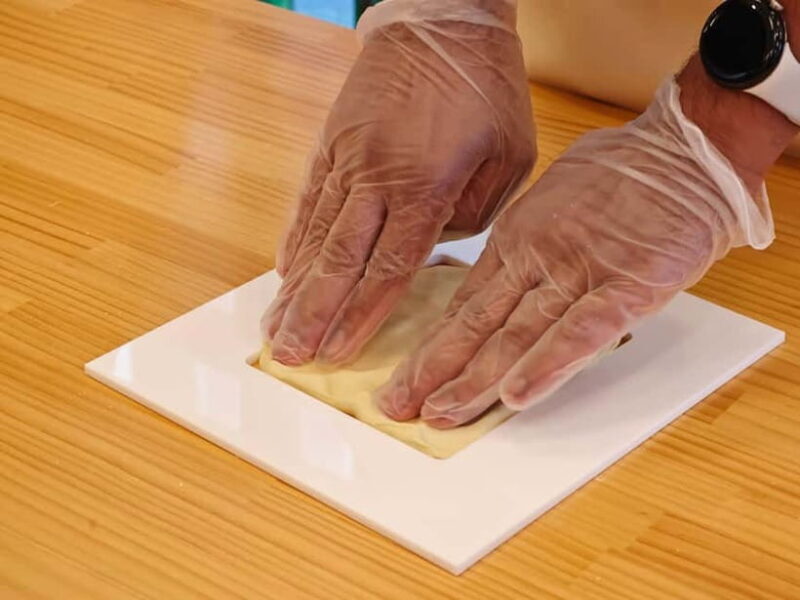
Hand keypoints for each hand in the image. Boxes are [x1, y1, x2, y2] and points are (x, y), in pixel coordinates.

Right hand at [262, 0, 535, 365]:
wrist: (444, 21)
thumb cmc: (487, 90)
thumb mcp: (508, 159)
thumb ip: (470, 217)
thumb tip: (430, 250)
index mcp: (427, 185)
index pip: (389, 267)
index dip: (361, 315)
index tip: (337, 351)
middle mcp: (377, 176)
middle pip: (340, 260)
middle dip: (312, 314)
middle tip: (288, 356)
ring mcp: (347, 158)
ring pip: (315, 235)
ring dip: (294, 287)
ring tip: (274, 327)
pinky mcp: (331, 141)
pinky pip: (307, 199)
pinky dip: (294, 239)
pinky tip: (284, 272)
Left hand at [375, 77, 774, 427]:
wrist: (687, 152)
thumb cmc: (624, 172)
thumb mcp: (552, 199)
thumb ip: (525, 241)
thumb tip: (503, 275)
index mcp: (517, 240)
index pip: (464, 307)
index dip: (433, 348)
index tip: (408, 378)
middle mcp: (536, 260)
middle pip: (475, 327)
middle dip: (434, 372)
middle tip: (399, 406)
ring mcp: (577, 274)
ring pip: (515, 336)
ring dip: (474, 381)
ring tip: (439, 413)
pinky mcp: (625, 287)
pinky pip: (580, 332)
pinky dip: (547, 365)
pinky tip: (516, 396)